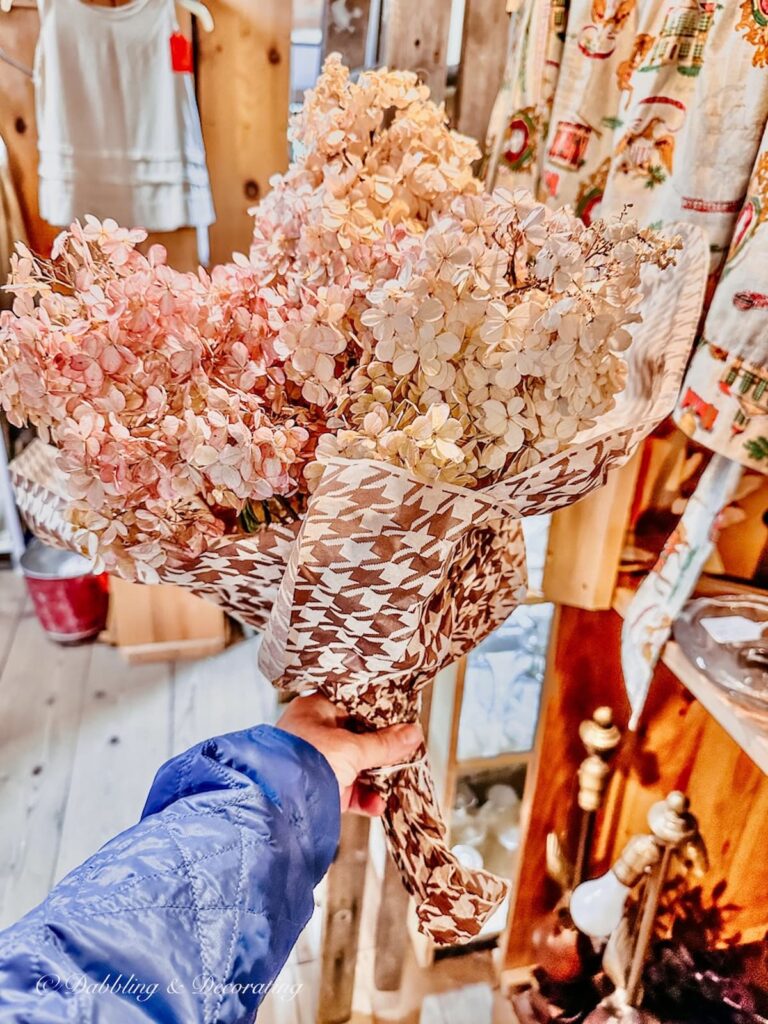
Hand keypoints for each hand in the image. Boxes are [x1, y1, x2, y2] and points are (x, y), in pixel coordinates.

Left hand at [277, 693, 422, 815]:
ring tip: (397, 777)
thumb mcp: (351, 749)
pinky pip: (348, 790)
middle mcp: (314, 733)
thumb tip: (412, 734)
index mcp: (315, 710)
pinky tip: (378, 802)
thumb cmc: (303, 762)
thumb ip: (384, 744)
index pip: (353, 704)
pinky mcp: (320, 788)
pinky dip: (364, 797)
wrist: (278, 804)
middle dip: (382, 747)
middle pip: (357, 735)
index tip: (401, 718)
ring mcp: (317, 761)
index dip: (378, 710)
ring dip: (376, 774)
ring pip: (355, 764)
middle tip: (405, 749)